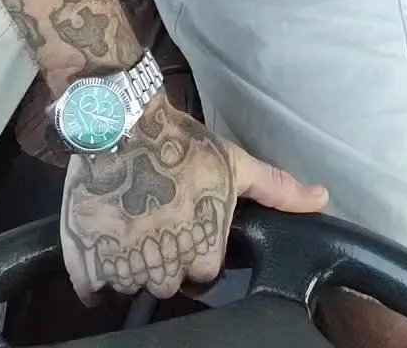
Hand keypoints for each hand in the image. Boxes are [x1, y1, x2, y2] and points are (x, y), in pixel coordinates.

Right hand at [60, 96, 327, 301]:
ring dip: (129, 264)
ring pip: (129, 284)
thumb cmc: (182, 142)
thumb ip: (278, 189)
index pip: (204, 273)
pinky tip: (101, 248)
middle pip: (165, 282)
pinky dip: (93, 277)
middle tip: (157, 220)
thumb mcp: (236, 163)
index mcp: (202, 248)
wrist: (121, 118)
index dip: (197, 247)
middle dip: (163, 256)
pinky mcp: (83, 254)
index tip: (187, 222)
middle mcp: (163, 263)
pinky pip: (89, 288)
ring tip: (130, 226)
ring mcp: (121, 262)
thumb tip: (323, 199)